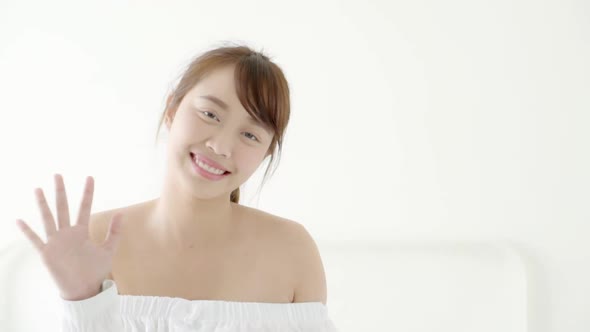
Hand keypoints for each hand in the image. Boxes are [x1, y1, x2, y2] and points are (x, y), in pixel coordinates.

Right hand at [16, 174, 122, 300]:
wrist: (84, 289)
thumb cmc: (95, 270)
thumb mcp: (108, 249)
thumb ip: (115, 232)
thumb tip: (122, 213)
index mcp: (81, 231)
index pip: (84, 207)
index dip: (87, 193)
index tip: (90, 177)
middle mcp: (67, 233)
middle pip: (63, 208)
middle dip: (61, 192)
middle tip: (58, 174)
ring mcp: (56, 242)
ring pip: (48, 219)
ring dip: (43, 205)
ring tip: (38, 189)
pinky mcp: (47, 253)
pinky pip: (35, 240)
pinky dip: (27, 231)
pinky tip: (19, 220)